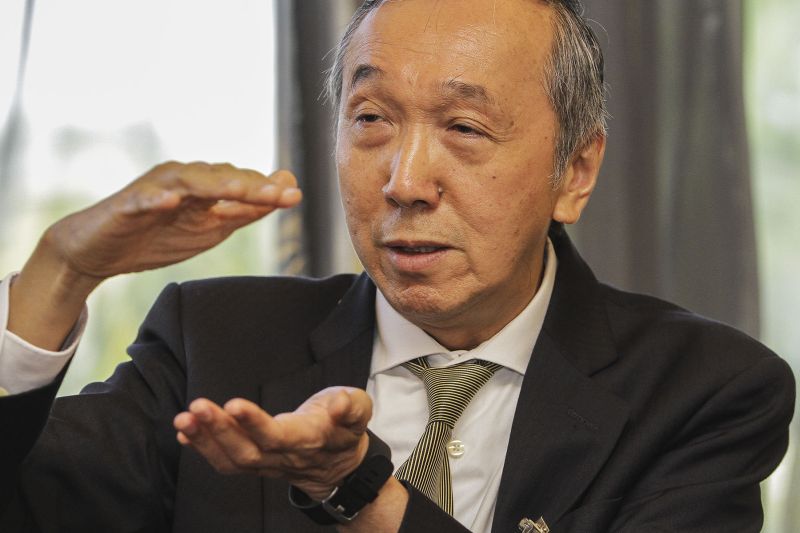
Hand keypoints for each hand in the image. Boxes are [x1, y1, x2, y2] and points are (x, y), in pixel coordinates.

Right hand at [8, 161, 300, 349]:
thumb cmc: (158, 236)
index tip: (295, 195)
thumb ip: (244, 212)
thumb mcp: (209, 229)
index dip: (267, 190)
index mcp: (203, 186)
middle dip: (251, 185)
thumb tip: (284, 193)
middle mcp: (182, 179)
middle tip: (280, 192)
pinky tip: (169, 201)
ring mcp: (154, 189)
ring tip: (239, 190)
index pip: (240, 185)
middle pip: (221, 179)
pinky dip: (154, 198)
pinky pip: (141, 199)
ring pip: (188, 182)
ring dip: (214, 184)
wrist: (100, 252)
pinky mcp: (126, 205)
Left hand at [174, 387, 370, 499]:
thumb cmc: (345, 428)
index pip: (278, 436)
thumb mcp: (360, 409)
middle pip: (248, 452)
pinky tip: (186, 432)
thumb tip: (339, 405)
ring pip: (233, 461)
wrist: (342, 467)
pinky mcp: (256, 463)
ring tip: (184, 418)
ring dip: (205, 441)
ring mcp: (267, 464)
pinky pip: (227, 463)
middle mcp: (284, 457)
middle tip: (197, 408)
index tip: (233, 404)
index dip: (255, 424)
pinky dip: (203, 449)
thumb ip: (352, 406)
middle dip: (220, 431)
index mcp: (309, 440)